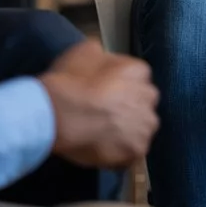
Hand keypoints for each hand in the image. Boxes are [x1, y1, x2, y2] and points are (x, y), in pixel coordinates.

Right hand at [39, 41, 159, 168]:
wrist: (56, 115)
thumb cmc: (69, 81)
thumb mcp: (85, 51)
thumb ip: (103, 55)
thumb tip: (104, 59)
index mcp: (139, 71)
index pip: (138, 79)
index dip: (122, 87)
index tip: (106, 94)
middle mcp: (148, 97)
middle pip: (143, 104)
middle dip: (130, 109)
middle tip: (106, 115)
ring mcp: (144, 126)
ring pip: (141, 130)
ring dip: (128, 133)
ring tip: (105, 136)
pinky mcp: (135, 151)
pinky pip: (132, 155)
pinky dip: (121, 155)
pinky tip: (104, 151)